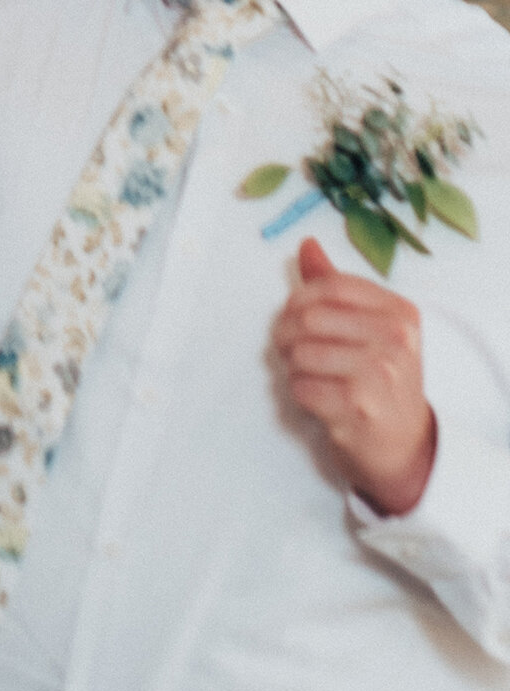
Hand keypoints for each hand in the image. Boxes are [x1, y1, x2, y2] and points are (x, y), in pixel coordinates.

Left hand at [271, 234, 436, 516]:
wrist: (403, 445)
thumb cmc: (381, 379)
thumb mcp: (372, 328)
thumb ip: (336, 287)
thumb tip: (307, 245)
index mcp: (400, 313)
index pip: (331, 285)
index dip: (300, 298)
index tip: (295, 314)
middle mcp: (396, 341)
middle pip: (308, 316)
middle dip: (286, 332)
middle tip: (290, 347)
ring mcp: (379, 375)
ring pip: (299, 351)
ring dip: (292, 365)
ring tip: (309, 373)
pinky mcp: (358, 408)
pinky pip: (300, 386)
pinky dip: (300, 392)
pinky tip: (319, 398)